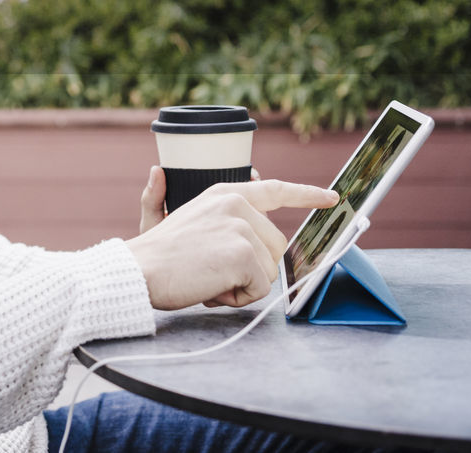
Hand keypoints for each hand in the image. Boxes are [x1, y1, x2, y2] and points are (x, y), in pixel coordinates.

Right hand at [126, 178, 336, 310]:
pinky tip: (210, 288)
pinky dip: (237, 298)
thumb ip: (166, 196)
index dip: (307, 194)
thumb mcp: (164, 216)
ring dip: (242, 285)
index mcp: (225, 194)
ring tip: (207, 278)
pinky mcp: (244, 253)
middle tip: (211, 271)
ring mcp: (242, 227)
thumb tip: (157, 171)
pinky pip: (259, 289)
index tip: (332, 198)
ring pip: (269, 270)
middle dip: (250, 269)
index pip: (276, 190)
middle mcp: (237, 204)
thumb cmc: (153, 253)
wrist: (138, 271)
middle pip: (275, 247)